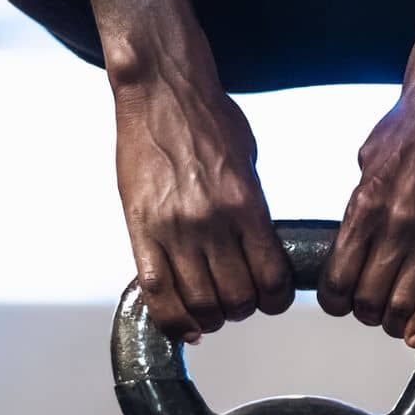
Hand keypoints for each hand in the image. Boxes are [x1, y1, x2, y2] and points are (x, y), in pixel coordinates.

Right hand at [114, 71, 292, 341]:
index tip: (271, 299)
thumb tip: (258, 250)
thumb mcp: (247, 162)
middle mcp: (211, 222)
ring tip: (213, 311)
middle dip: (243, 309)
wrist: (162, 92)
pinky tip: (186, 323)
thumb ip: (252, 209)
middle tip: (240, 303)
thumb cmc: (209, 120)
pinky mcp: (140, 228)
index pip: (270, 278)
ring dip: (211, 317)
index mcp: (246, 204)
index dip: (274, 300)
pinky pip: (156, 291)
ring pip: (198, 303)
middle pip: (235, 297)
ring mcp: (172, 228)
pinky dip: (173, 318)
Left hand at [320, 81, 414, 346]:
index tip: (338, 302)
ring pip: (405, 305)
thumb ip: (361, 206)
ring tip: (393, 318)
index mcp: (365, 206)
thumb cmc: (408, 127)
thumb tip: (354, 243)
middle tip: (367, 308)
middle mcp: (397, 226)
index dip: (334, 302)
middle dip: (363, 312)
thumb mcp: (368, 164)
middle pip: (369, 299)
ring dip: (393, 320)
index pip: (338, 279)